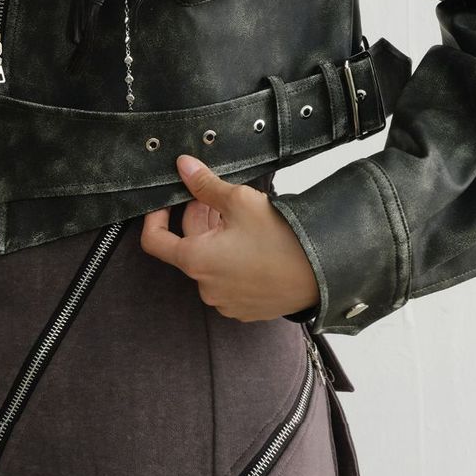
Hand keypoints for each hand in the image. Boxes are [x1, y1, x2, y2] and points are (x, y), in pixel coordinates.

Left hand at [139, 155, 319, 321]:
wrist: (321, 272)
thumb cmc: (282, 239)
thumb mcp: (240, 201)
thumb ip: (205, 184)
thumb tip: (184, 167)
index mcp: (196, 260)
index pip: (154, 241)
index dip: (154, 218)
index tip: (165, 204)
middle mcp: (205, 286)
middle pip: (187, 248)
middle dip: (198, 220)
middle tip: (215, 199)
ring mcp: (224, 301)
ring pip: (209, 263)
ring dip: (216, 240)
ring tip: (239, 219)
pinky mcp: (243, 308)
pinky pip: (228, 280)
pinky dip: (231, 261)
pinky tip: (252, 244)